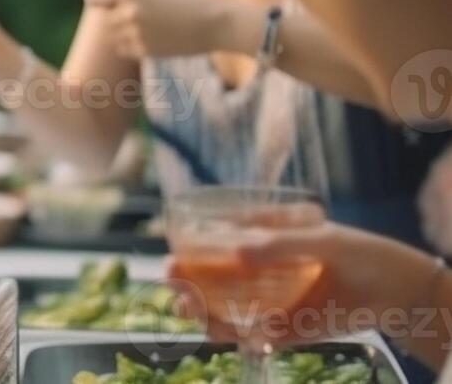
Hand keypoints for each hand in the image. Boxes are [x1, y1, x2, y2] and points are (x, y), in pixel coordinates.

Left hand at [83, 0, 228, 59]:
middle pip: (103, 18)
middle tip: (136, 13)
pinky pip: (122, 48)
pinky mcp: (144, 50)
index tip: (101, 1)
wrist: (211, 22)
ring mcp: (136, 32)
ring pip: (112, 34)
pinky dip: (131, 44)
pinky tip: (151, 36)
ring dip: (123, 30)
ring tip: (148, 24)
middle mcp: (130, 11)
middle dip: (115, 15)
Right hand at [169, 222, 440, 347]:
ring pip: (223, 306)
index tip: (173, 249)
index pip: (216, 239)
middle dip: (185, 280)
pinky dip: (231, 334)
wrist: (398, 293)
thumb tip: (235, 253)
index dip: (189, 245)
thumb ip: (281, 244)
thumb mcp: (322, 239)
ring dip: (200, 308)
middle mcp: (259, 269)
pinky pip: (248, 333)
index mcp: (262, 238)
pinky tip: (220, 330)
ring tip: (188, 308)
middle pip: (211, 276)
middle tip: (172, 280)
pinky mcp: (282, 328)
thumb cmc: (360, 253)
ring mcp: (269, 299)